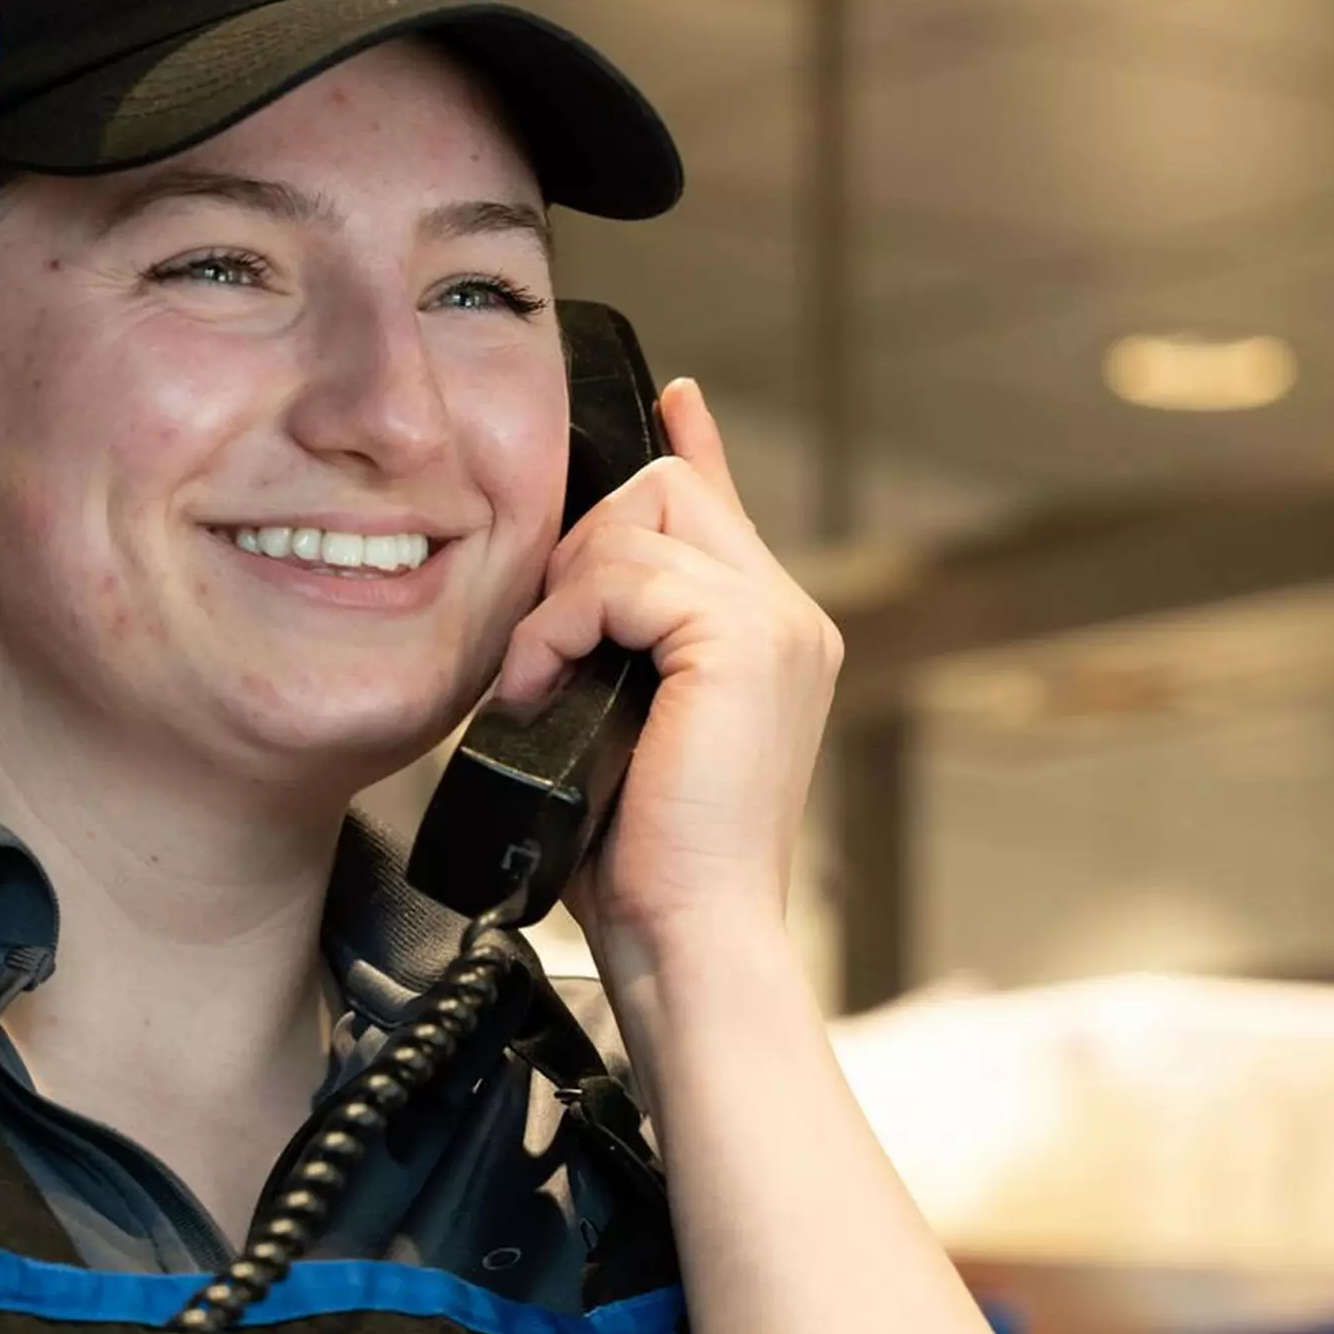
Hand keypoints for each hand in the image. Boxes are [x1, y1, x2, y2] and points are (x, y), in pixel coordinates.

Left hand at [488, 377, 840, 962]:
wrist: (689, 935)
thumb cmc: (645, 865)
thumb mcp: (620, 731)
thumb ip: (616, 653)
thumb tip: (561, 604)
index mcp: (773, 639)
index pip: (725, 507)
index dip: (691, 446)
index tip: (672, 397)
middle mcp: (791, 618)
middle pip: (668, 491)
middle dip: (584, 549)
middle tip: (548, 647)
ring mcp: (775, 622)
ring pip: (642, 519)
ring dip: (563, 598)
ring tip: (542, 683)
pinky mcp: (742, 637)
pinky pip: (620, 575)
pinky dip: (563, 625)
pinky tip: (548, 685)